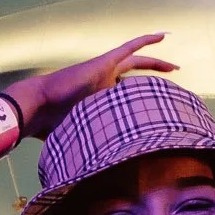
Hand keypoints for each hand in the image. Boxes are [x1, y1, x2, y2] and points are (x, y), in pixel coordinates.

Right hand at [16, 35, 178, 138]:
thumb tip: (105, 177)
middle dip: (154, 80)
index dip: (142, 104)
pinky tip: (162, 36)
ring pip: (137, 62)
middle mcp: (104, 83)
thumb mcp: (84, 140)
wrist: (39, 108)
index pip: (127, 98)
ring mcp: (104, 71)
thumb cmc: (53, 127)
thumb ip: (97, 149)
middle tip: (173, 84)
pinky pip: (129, 48)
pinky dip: (145, 41)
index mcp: (101, 99)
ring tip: (174, 68)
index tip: (158, 114)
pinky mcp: (104, 62)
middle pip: (136, 78)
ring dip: (155, 63)